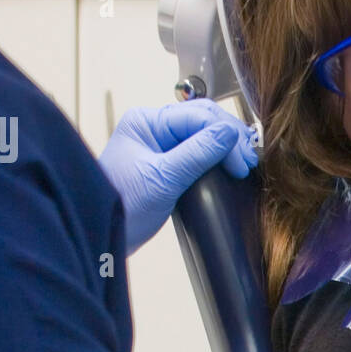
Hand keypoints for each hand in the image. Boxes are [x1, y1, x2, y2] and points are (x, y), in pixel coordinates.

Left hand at [98, 101, 258, 253]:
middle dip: (229, 138)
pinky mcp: (167, 164)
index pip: (197, 116)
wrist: (102, 235)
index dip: (225, 136)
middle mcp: (154, 127)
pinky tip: (229, 166)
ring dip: (225, 146)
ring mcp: (160, 145)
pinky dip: (216, 157)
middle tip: (248, 161)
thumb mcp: (162, 179)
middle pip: (203, 119)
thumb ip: (197, 153)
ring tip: (244, 163)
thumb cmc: (121, 206)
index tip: (242, 162)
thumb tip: (230, 134)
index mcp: (146, 121)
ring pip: (203, 134)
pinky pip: (198, 151)